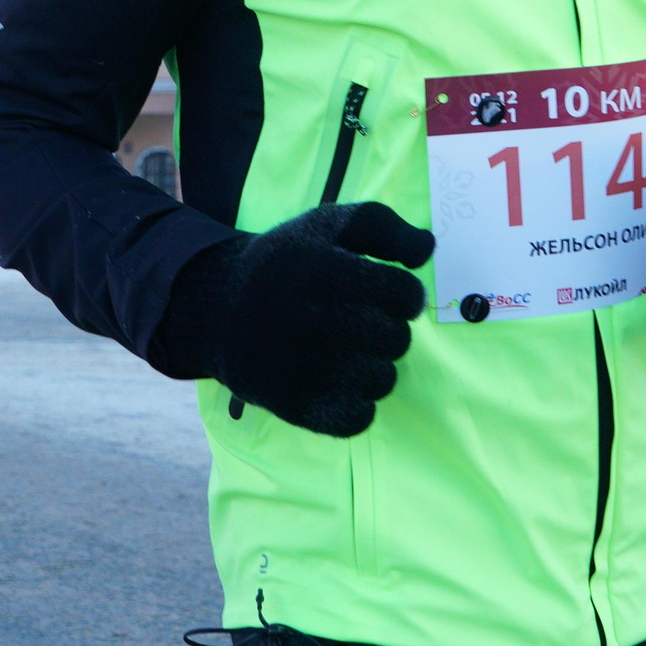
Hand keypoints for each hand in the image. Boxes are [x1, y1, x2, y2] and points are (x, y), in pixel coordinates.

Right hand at [158, 202, 432, 437]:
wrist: (218, 309)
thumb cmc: (289, 264)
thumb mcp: (329, 226)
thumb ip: (384, 227)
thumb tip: (426, 248)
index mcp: (317, 267)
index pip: (401, 293)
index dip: (407, 295)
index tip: (393, 296)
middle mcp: (304, 316)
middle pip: (395, 340)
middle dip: (392, 331)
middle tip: (371, 325)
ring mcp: (294, 364)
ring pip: (381, 381)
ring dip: (379, 368)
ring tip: (357, 354)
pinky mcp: (287, 402)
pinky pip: (354, 418)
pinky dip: (359, 405)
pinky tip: (344, 384)